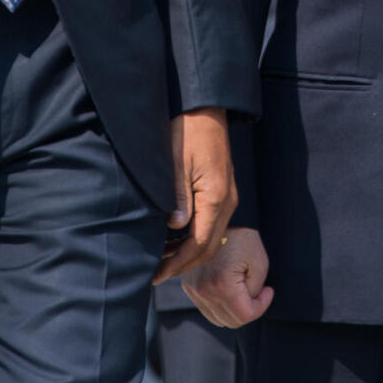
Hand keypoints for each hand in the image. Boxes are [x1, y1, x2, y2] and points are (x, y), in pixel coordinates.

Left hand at [157, 108, 235, 282]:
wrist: (205, 108)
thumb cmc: (187, 131)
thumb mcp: (176, 162)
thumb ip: (177, 196)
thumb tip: (175, 226)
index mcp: (216, 196)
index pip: (199, 244)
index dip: (177, 263)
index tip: (155, 274)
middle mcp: (227, 200)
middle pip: (209, 247)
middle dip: (183, 263)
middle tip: (156, 273)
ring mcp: (227, 196)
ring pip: (211, 237)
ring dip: (188, 252)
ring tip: (161, 260)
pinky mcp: (221, 190)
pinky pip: (210, 223)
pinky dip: (192, 237)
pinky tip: (173, 238)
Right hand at [181, 226, 273, 327]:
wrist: (218, 222)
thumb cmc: (244, 240)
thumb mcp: (259, 263)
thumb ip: (255, 292)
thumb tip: (248, 308)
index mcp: (221, 285)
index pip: (244, 316)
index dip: (261, 306)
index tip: (268, 290)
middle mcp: (202, 291)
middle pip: (231, 321)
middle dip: (249, 310)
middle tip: (259, 292)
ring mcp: (193, 290)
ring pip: (219, 318)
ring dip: (235, 310)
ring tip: (244, 289)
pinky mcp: (189, 287)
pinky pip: (209, 309)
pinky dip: (223, 305)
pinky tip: (232, 288)